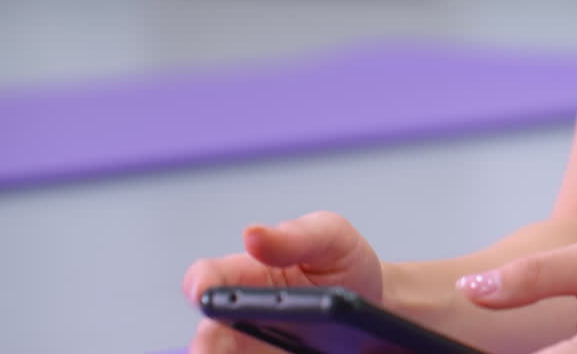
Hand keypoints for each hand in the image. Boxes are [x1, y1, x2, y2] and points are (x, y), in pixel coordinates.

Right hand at [182, 211, 383, 353]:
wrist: (376, 307)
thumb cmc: (345, 264)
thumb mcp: (332, 239)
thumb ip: (295, 236)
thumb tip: (252, 235)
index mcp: (247, 273)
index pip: (206, 279)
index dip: (200, 286)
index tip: (205, 293)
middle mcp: (242, 316)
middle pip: (209, 335)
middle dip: (208, 345)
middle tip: (213, 348)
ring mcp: (255, 348)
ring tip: (270, 353)